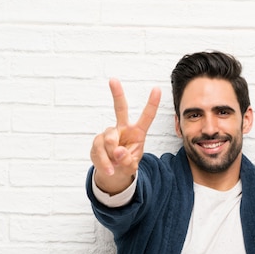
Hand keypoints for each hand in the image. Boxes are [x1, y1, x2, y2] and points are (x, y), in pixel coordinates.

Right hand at [90, 78, 160, 193]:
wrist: (112, 173)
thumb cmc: (126, 164)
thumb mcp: (132, 165)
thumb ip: (128, 160)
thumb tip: (118, 151)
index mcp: (137, 132)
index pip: (146, 116)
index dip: (152, 103)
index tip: (157, 89)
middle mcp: (122, 129)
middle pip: (120, 108)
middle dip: (117, 93)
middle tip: (113, 80)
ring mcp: (108, 134)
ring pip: (109, 139)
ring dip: (112, 155)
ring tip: (115, 165)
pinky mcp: (97, 142)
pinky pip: (99, 150)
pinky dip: (105, 162)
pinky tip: (109, 168)